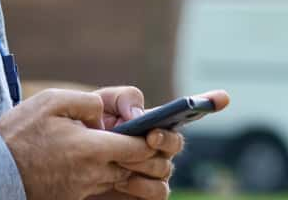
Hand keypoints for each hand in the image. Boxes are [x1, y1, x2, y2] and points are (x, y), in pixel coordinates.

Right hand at [0, 89, 158, 199]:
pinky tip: (99, 161)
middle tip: (152, 142)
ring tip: (126, 149)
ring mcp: (83, 189)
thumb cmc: (20, 133)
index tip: (153, 130)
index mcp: (91, 148)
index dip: (151, 138)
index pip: (138, 147)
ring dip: (127, 166)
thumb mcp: (52, 101)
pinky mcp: (73, 198)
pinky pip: (101, 187)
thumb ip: (87, 102)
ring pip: (120, 179)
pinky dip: (107, 175)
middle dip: (147, 156)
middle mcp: (92, 173)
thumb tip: (104, 114)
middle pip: (135, 168)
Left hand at [88, 88, 231, 199]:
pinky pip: (159, 192)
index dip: (209, 102)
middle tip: (149, 136)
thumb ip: (123, 99)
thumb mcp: (99, 105)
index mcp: (153, 121)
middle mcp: (159, 147)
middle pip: (177, 142)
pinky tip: (123, 179)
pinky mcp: (144, 195)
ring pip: (166, 167)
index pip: (186, 112)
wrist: (65, 162)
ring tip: (122, 160)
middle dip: (166, 138)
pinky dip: (143, 185)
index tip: (223, 97)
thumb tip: (140, 116)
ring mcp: (153, 172)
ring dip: (146, 162)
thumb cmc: (85, 130)